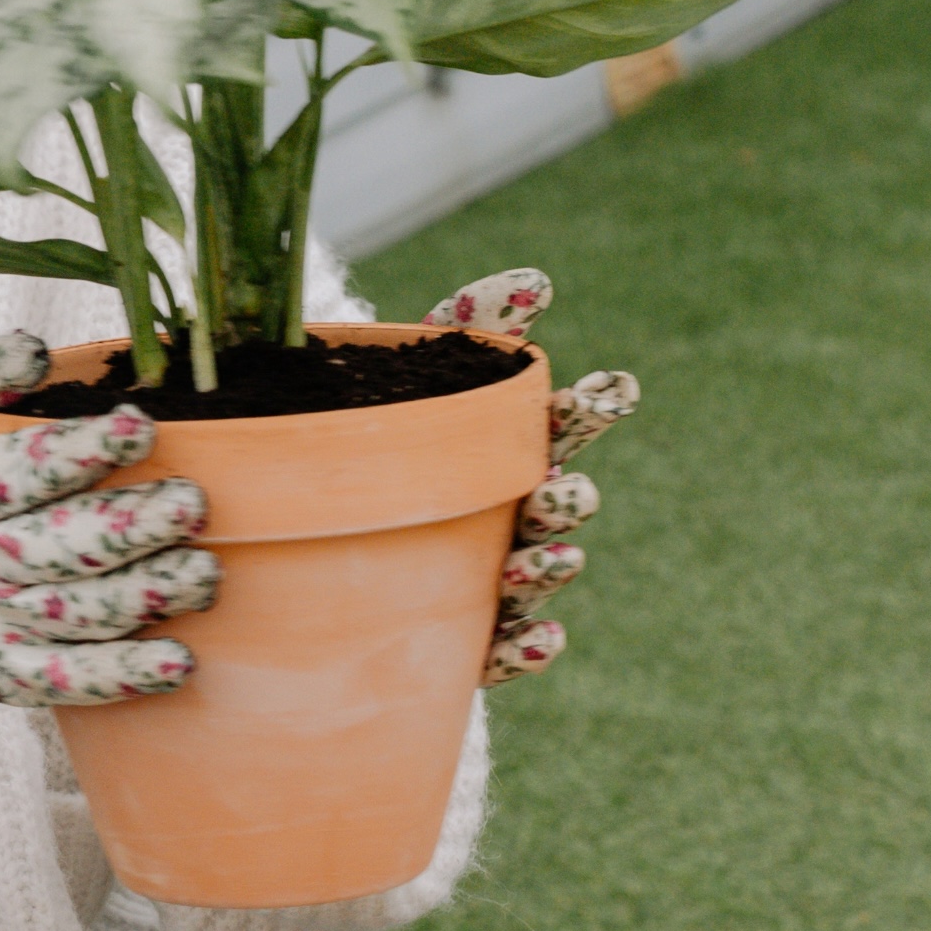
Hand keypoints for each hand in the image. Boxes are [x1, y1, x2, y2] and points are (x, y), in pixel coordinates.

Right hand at [0, 332, 217, 705]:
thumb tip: (35, 351)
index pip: (20, 475)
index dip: (81, 451)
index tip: (140, 425)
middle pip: (57, 552)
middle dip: (130, 529)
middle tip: (193, 504)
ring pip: (75, 617)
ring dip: (145, 597)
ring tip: (204, 572)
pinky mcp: (7, 675)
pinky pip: (69, 682)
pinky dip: (123, 676)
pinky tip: (179, 661)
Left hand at [425, 269, 639, 683]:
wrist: (313, 520)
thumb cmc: (386, 431)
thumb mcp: (416, 372)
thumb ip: (471, 323)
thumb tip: (536, 282)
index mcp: (506, 446)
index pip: (560, 425)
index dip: (591, 408)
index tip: (617, 388)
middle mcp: (511, 513)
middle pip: (554, 506)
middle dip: (568, 500)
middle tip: (569, 492)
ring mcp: (491, 575)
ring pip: (532, 576)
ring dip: (549, 567)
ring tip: (558, 557)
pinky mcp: (461, 635)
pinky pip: (497, 649)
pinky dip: (524, 645)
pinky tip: (537, 638)